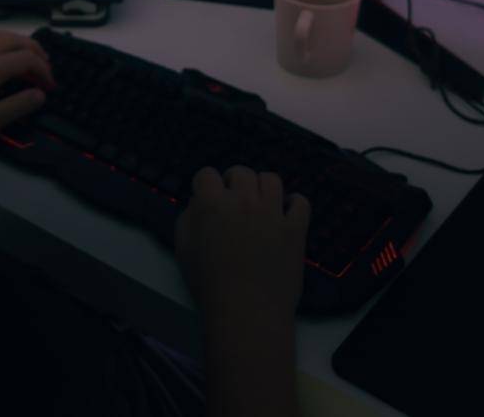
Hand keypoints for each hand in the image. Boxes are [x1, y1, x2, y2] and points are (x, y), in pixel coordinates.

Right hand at [176, 166, 308, 416]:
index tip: (207, 196)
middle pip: (241, 172)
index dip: (205, 185)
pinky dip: (293, 204)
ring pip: (271, 180)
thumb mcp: (183, 249)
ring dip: (262, 187)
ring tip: (259, 203)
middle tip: (233, 201)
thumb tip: (198, 204)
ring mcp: (273, 212)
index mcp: (212, 203)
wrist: (246, 311)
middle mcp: (244, 200)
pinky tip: (285, 214)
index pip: (207, 174)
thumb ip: (188, 219)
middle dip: (234, 182)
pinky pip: (300, 202)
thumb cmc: (209, 285)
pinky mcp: (296, 228)